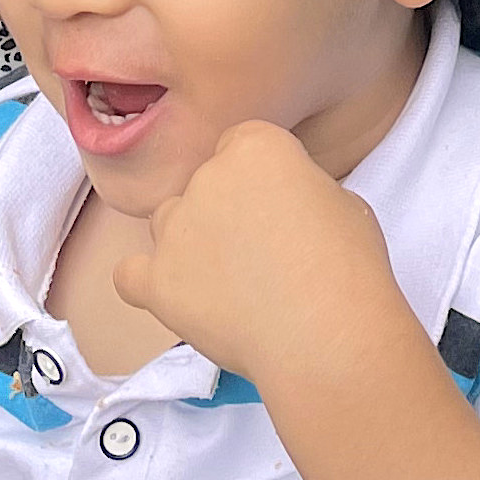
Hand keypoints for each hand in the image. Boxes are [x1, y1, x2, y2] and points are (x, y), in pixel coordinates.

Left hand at [113, 121, 409, 386]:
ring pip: (168, 224)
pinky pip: (130, 274)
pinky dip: (149, 283)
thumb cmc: (350, 270)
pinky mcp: (157, 281)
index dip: (260, 179)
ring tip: (231, 285)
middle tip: (262, 255)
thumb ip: (298, 191)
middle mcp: (206, 177)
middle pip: (204, 184)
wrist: (326, 335)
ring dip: (190, 244)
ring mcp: (175, 229)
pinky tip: (176, 295)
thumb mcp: (344, 204)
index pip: (241, 145)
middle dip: (225, 212)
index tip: (279, 210)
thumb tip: (284, 207)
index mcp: (255, 148)